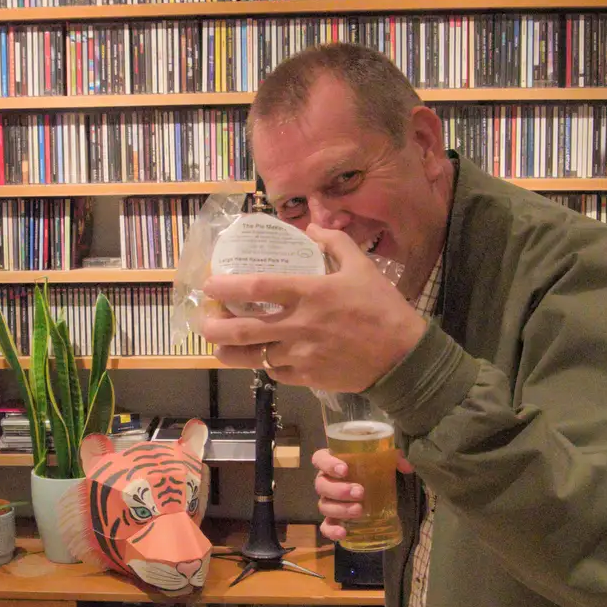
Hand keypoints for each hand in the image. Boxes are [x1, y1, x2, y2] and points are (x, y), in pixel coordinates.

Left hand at [198, 225, 424, 390]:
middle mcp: (298, 325)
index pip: (256, 287)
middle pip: (241, 330)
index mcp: (309, 293)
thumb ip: (335, 243)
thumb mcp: (362, 267)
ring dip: (228, 351)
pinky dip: (262, 364)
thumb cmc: (382, 308)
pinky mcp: (306, 377)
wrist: (402, 357)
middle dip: (213, 326)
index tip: (209, 285)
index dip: (226, 287)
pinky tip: (258, 357)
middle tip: (203, 321)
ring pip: (251, 357)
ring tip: (217, 345)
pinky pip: (274, 372)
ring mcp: (300, 354)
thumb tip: (312, 229)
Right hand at [313, 447, 415, 542]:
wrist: (375, 489)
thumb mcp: (384, 460)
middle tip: (360, 492)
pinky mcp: (333, 519)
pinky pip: (326, 526)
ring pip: (324, 506)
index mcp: (333, 462)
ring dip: (340, 509)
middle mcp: (326, 481)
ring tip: (359, 510)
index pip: (320, 459)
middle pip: (321, 485)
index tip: (344, 469)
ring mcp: (328, 501)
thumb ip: (394, 458)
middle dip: (339, 490)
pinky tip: (343, 532)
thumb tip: (407, 467)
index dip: (328, 464)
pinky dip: (331, 530)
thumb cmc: (373, 469)